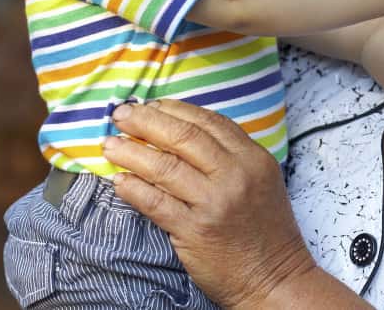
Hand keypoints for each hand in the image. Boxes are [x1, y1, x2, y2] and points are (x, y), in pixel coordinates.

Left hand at [101, 100, 323, 308]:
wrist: (273, 277)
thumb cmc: (266, 231)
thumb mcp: (262, 182)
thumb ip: (232, 157)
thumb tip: (185, 134)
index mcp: (254, 158)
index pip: (210, 122)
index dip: (176, 110)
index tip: (152, 105)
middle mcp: (236, 175)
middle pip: (184, 137)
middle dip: (147, 121)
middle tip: (122, 115)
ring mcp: (215, 203)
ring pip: (164, 167)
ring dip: (131, 152)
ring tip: (110, 144)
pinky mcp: (195, 231)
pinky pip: (155, 203)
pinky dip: (133, 188)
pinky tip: (119, 180)